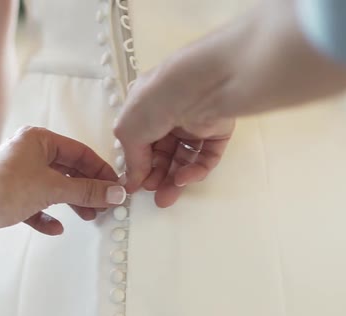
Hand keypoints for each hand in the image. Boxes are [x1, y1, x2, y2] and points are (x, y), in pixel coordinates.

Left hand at [0, 126, 125, 236]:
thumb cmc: (1, 188)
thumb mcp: (53, 188)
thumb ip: (86, 191)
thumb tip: (113, 192)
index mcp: (38, 140)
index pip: (78, 152)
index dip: (99, 170)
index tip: (114, 186)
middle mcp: (28, 153)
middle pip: (67, 170)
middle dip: (86, 189)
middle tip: (103, 203)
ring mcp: (18, 174)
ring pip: (53, 187)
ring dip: (71, 202)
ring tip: (87, 216)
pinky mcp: (10, 195)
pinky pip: (35, 204)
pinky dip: (47, 215)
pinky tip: (55, 227)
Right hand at [114, 40, 234, 207]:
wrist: (198, 86)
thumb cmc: (156, 100)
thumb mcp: (128, 131)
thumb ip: (131, 159)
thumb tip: (133, 181)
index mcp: (145, 108)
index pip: (140, 141)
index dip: (137, 164)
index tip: (135, 186)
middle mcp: (169, 114)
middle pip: (162, 153)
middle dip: (156, 176)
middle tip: (153, 195)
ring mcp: (194, 122)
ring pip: (184, 158)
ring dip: (174, 178)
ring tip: (166, 198)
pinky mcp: (217, 131)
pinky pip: (205, 157)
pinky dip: (195, 171)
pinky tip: (183, 179)